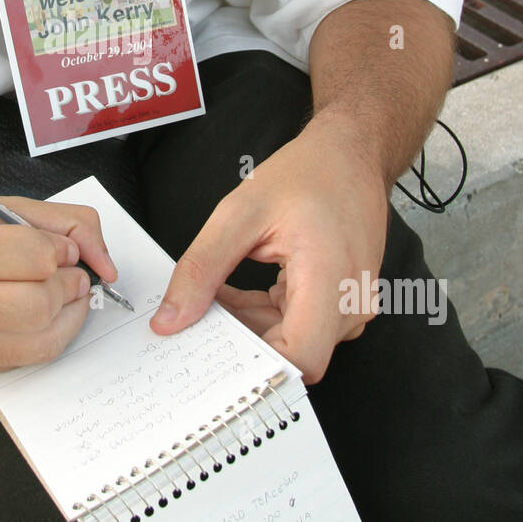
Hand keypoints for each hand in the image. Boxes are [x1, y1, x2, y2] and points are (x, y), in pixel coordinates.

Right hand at [0, 190, 116, 377]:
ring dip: (66, 314)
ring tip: (59, 290)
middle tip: (68, 270)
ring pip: (38, 342)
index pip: (32, 259)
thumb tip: (103, 259)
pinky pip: (22, 359)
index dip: (62, 251)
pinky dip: (43, 335)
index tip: (61, 247)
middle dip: (69, 285)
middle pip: (38, 307)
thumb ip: (57, 223)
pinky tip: (35, 312)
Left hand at [150, 112, 389, 382]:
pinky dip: (263, 313)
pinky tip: (237, 291)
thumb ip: (201, 270)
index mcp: (332, 279)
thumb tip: (171, 318)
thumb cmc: (308, 173)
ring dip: (249, 325)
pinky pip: (298, 325)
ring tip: (217, 294)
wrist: (350, 154)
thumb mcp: (239, 214)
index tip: (212, 357)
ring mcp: (351, 305)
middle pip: (290, 354)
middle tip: (198, 321)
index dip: (254, 368)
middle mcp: (351, 303)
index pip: (300, 358)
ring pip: (291, 342)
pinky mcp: (342, 303)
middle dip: (241, 341)